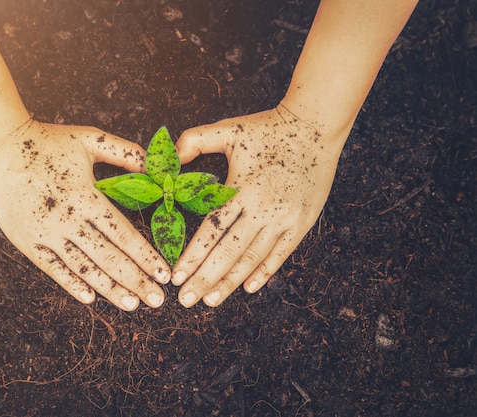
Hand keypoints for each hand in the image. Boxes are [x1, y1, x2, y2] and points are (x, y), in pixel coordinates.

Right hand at [0, 120, 169, 310]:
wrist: (0, 147)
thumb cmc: (47, 141)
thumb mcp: (90, 139)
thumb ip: (125, 153)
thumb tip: (155, 168)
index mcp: (88, 197)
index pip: (124, 234)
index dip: (146, 257)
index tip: (164, 274)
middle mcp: (70, 220)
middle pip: (109, 258)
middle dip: (136, 281)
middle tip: (157, 300)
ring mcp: (47, 233)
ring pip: (84, 268)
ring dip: (110, 289)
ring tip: (131, 304)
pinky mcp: (28, 241)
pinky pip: (53, 268)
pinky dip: (71, 284)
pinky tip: (90, 298)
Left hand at [172, 106, 345, 306]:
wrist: (315, 127)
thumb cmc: (268, 128)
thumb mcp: (228, 129)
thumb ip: (195, 141)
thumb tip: (170, 158)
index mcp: (242, 188)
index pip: (212, 230)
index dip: (193, 255)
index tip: (177, 276)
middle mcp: (264, 208)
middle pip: (229, 252)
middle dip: (205, 279)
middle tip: (186, 300)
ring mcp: (285, 218)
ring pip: (253, 258)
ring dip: (231, 282)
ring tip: (210, 300)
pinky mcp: (302, 223)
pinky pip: (281, 254)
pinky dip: (264, 272)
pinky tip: (247, 287)